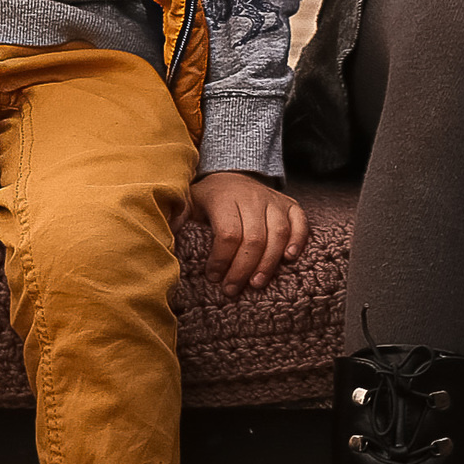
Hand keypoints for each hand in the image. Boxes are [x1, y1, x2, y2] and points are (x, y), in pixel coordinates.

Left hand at [187, 171, 307, 297]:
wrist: (232, 174)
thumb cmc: (208, 198)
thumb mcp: (187, 202)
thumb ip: (176, 216)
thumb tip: (164, 234)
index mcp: (223, 196)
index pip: (228, 233)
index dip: (221, 259)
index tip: (213, 277)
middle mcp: (251, 196)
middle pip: (253, 238)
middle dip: (242, 269)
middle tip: (231, 289)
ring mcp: (273, 199)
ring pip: (277, 233)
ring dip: (268, 263)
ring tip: (256, 284)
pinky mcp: (289, 204)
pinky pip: (300, 222)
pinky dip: (298, 240)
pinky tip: (289, 259)